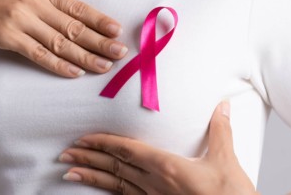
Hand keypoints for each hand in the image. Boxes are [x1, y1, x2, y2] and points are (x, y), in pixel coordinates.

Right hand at [0, 0, 126, 75]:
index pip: (77, 7)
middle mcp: (35, 4)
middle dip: (100, 42)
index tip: (117, 31)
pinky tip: (74, 73)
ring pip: (60, 43)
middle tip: (120, 54)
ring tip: (104, 67)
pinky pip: (38, 54)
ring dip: (85, 57)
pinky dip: (58, 65)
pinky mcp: (9, 38)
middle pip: (74, 27)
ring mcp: (22, 21)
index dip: (99, 20)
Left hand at [58, 101, 258, 194]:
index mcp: (169, 167)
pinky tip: (102, 189)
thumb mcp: (227, 160)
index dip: (103, 143)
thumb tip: (221, 105)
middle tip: (64, 153)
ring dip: (93, 176)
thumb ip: (220, 130)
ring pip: (117, 185)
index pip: (128, 151)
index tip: (83, 138)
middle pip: (115, 167)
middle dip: (88, 158)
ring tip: (70, 171)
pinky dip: (111, 191)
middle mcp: (157, 184)